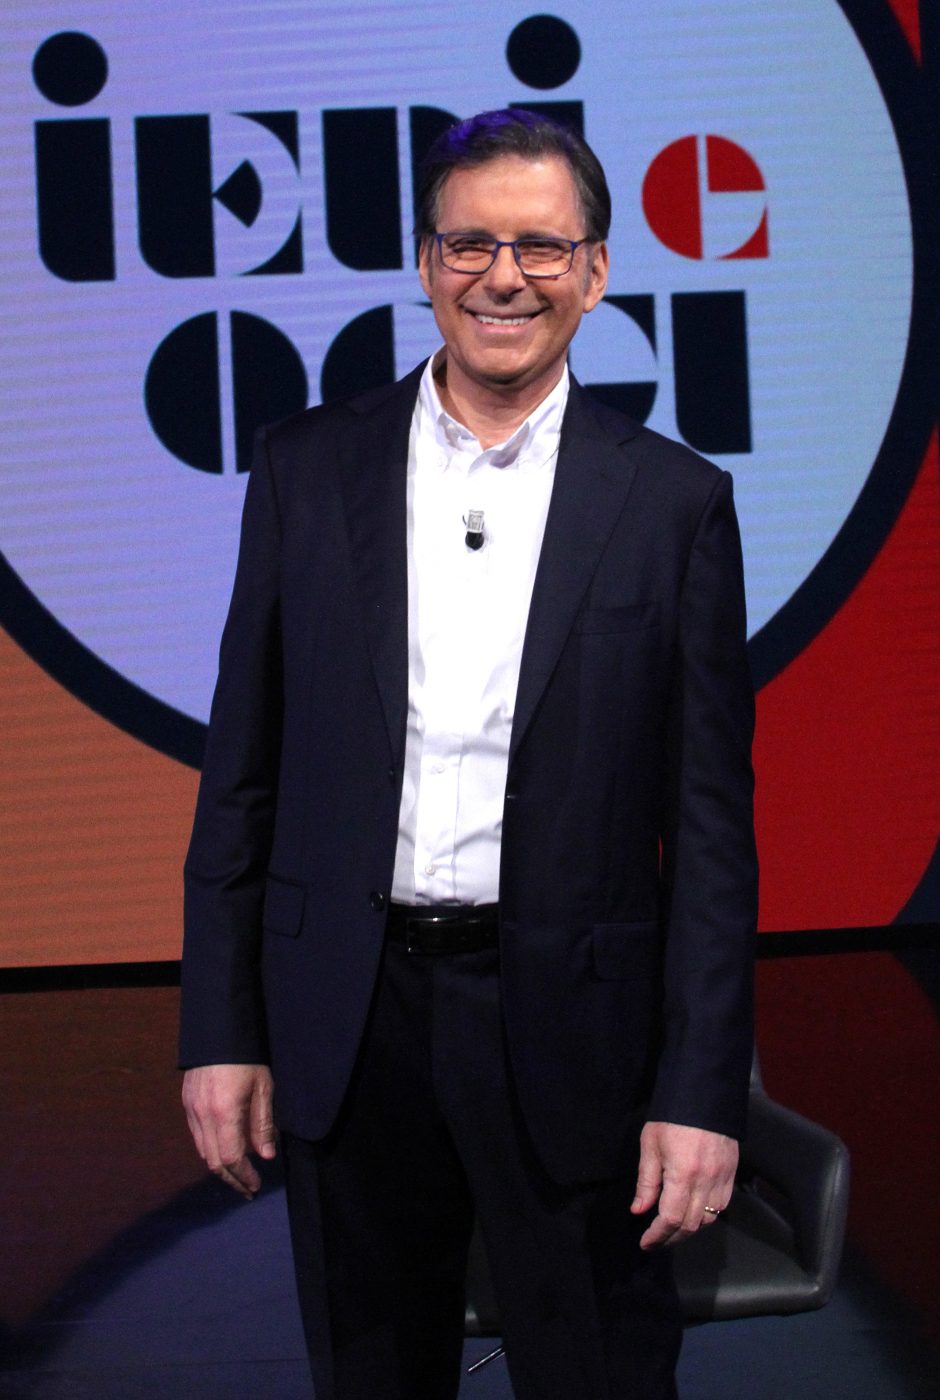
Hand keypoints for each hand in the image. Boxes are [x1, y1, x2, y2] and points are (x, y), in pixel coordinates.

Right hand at [182, 1063, 275, 1199]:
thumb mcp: (263, 1087)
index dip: (244, 1176)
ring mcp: (191, 1109)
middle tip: (247, 1188)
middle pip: (213, 1161)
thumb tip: (266, 1156)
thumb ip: (262, 1124)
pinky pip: (197, 1135)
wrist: (217, 1029)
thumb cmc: (247, 1057)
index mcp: (224, 1113)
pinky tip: (223, 1150)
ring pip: (202, 1151)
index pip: (231, 1158)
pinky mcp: (187, 1102)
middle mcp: (202, 1115)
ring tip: (238, 1174)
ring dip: (220, 1166)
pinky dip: (209, 1149)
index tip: (256, 1185)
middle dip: (232, 1178)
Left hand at [630, 1120, 736, 1249]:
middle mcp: (706, 1180)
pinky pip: (722, 1205)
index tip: (646, 1243)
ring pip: (709, 1219)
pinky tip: (693, 1212)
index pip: (671, 1219)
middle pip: (691, 1225)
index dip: (657, 1236)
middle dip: (672, 1238)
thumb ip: (646, 1182)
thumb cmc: (672, 1117)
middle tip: (656, 1241)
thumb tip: (639, 1210)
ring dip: (690, 1229)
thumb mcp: (650, 1146)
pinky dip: (707, 1215)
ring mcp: (722, 1178)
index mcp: (683, 1174)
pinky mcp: (731, 1173)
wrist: (703, 1094)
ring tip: (672, 1229)